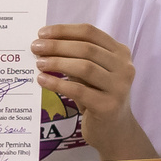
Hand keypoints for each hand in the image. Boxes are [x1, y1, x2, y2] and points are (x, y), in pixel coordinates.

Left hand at [33, 23, 144, 155]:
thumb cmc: (98, 96)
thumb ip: (76, 57)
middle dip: (57, 46)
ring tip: (39, 64)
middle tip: (35, 48)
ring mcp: (120, 87)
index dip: (64, 30)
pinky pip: (79, 90)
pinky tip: (42, 81)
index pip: (90, 32)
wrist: (114, 130)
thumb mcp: (91, 73)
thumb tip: (44, 44)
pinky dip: (57, 84)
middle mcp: (125, 68)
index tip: (42, 33)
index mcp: (120, 53)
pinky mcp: (109, 106)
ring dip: (57, 63)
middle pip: (86, 48)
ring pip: (85, 67)